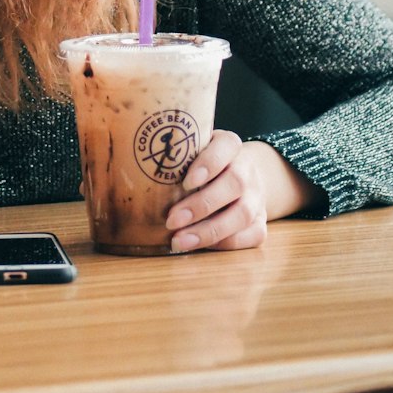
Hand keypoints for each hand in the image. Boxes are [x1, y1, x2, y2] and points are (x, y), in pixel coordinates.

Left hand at [166, 134, 320, 252]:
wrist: (242, 177)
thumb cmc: (202, 165)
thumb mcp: (192, 152)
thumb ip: (174, 157)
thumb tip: (132, 175)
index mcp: (230, 145)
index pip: (226, 145)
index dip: (209, 163)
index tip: (186, 182)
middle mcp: (247, 169)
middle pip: (234, 184)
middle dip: (202, 205)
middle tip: (172, 220)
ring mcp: (257, 197)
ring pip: (243, 214)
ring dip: (209, 231)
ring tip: (179, 241)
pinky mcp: (261, 222)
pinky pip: (251, 236)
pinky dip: (225, 244)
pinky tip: (200, 247)